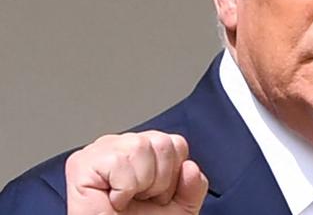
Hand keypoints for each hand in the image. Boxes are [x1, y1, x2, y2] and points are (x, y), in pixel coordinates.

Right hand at [65, 131, 207, 214]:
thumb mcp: (180, 206)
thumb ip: (193, 186)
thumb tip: (189, 167)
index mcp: (145, 147)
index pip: (176, 143)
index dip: (174, 175)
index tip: (155, 195)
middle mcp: (122, 143)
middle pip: (162, 142)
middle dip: (159, 181)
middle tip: (140, 198)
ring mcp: (101, 149)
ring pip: (140, 147)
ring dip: (140, 184)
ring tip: (127, 198)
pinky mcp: (82, 162)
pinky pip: (118, 162)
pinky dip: (123, 189)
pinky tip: (113, 199)